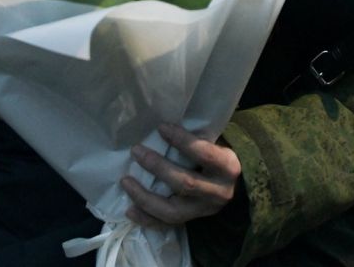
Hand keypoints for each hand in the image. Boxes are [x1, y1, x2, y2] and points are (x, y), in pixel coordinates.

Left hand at [121, 123, 240, 227]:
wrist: (228, 184)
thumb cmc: (216, 155)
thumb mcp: (215, 143)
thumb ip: (196, 138)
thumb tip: (162, 126)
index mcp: (228, 168)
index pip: (204, 154)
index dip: (182, 141)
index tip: (161, 128)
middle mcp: (218, 193)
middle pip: (185, 183)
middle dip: (157, 167)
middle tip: (136, 151)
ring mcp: (204, 211)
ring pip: (172, 211)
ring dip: (145, 197)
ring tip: (125, 181)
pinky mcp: (191, 222)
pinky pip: (166, 225)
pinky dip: (146, 219)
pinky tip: (129, 209)